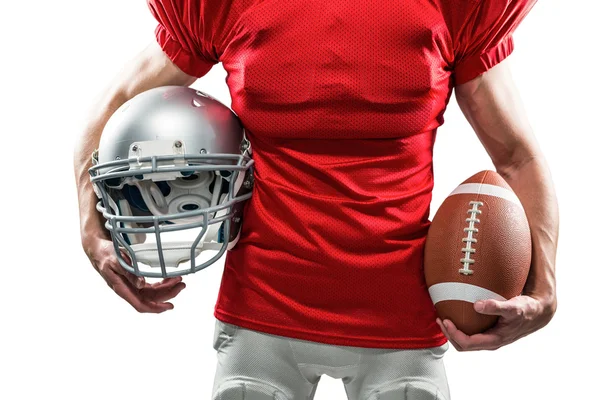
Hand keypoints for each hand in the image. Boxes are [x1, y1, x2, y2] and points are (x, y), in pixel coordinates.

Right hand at [83, 238, 185, 312]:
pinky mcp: (133, 279)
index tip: (169, 306)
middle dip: (167, 293)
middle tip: (181, 285)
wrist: (97, 249)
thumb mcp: (117, 262)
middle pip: (150, 298)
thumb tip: (141, 285)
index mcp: (122, 288)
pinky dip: (160, 282)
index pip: (140, 304)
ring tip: (179, 280)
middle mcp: (127, 289)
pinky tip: (168, 278)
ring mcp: (130, 285)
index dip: (155, 308)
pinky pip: (149, 285)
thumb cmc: (105, 254)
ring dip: (166, 288)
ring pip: (152, 292)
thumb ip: (129, 273)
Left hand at [436, 294, 555, 350]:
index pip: (467, 343)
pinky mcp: (489, 332)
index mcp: (494, 340)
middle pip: (463, 345)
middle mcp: (490, 342)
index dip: (453, 334)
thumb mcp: (513, 307)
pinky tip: (456, 314)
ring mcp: (489, 338)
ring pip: (466, 341)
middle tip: (439, 319)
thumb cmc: (526, 310)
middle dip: (449, 334)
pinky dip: (460, 326)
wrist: (537, 312)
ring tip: (443, 318)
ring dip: (452, 332)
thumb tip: (477, 305)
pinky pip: (471, 334)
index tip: (445, 320)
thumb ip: (496, 306)